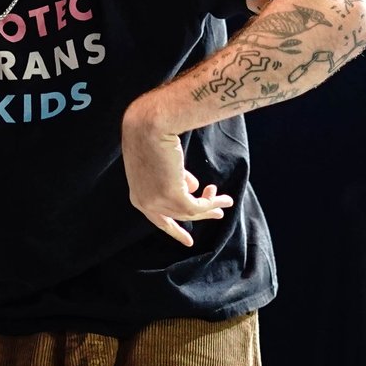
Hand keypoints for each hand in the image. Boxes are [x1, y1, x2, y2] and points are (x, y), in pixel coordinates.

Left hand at [122, 100, 233, 247]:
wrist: (149, 126)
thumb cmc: (152, 137)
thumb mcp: (162, 163)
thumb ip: (177, 178)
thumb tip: (194, 187)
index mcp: (138, 196)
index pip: (158, 220)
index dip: (175, 230)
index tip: (189, 240)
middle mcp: (145, 203)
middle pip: (178, 216)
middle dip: (201, 215)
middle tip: (219, 213)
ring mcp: (157, 201)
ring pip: (190, 211)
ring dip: (211, 206)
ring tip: (227, 201)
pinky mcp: (171, 196)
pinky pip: (197, 205)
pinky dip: (212, 203)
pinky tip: (223, 198)